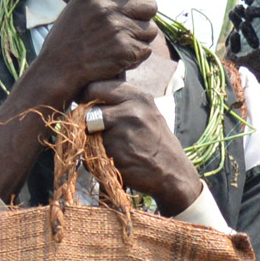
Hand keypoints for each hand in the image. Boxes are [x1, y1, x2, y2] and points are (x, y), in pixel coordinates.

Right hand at [29, 0, 165, 104]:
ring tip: (117, 44)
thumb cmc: (69, 38)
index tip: (128, 0)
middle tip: (123, 29)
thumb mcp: (83, 6)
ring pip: (151, 29)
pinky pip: (146, 50)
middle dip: (141, 17)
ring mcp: (116, 29)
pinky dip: (135, 57)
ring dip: (139, 39)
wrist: (56, 71)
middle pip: (149, 3)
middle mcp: (106, 7)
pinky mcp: (124, 50)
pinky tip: (117, 58)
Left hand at [82, 75, 204, 215]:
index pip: (94, 87)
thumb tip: (86, 96)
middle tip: (98, 132)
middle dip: (88, 123)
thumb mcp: (145, 112)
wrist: (173, 173)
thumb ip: (119, 102)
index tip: (88, 108)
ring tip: (115, 149)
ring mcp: (122, 132)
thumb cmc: (155, 142)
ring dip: (94, 143)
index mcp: (137, 96)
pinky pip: (92, 153)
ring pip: (88, 134)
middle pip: (88, 112)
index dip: (86, 99)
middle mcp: (130, 110)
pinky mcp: (115, 153)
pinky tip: (118, 160)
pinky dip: (98, 158)